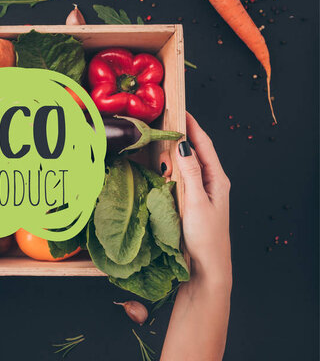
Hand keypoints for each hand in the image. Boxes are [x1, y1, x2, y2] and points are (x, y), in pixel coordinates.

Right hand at [174, 112, 231, 285]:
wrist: (207, 268)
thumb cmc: (205, 237)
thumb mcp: (197, 203)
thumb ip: (191, 173)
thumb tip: (183, 146)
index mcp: (217, 180)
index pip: (204, 145)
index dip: (193, 126)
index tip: (181, 109)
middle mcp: (211, 183)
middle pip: (197, 152)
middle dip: (184, 134)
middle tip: (167, 120)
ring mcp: (201, 193)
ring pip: (188, 165)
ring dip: (176, 151)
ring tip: (162, 138)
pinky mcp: (191, 203)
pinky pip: (181, 178)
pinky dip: (171, 168)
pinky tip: (161, 167)